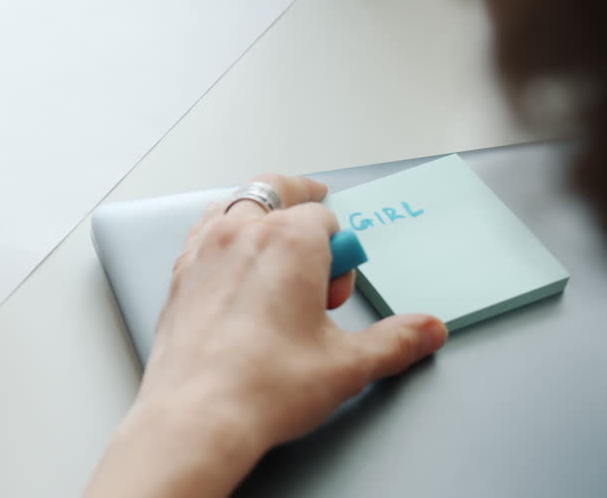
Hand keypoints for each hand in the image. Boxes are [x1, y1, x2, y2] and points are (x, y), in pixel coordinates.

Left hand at [89, 174, 446, 496]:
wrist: (198, 414)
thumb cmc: (264, 386)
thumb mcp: (347, 365)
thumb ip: (395, 341)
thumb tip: (426, 330)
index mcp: (289, 241)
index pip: (325, 218)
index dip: (340, 253)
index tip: (338, 290)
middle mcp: (242, 232)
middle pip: (276, 192)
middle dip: (301, 204)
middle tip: (316, 225)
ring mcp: (204, 249)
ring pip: (235, 205)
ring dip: (259, 214)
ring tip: (273, 243)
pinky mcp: (180, 273)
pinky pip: (204, 231)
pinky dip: (224, 236)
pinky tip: (233, 266)